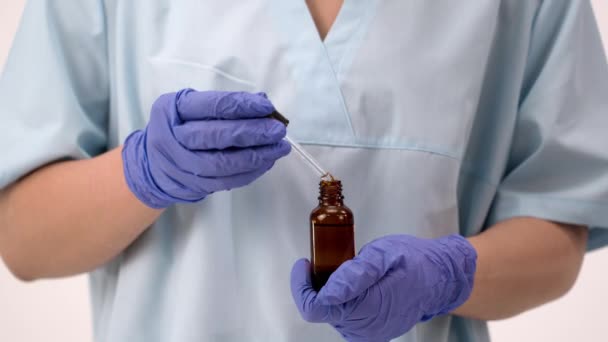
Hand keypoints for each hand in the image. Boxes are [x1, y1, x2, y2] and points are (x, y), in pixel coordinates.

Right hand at [122, 89, 289, 207]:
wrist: (153, 164)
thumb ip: (223, 104)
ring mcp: (182, 165)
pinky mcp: (194, 185)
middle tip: (278, 130)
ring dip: (256, 156)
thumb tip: (263, 103)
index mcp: (172, 110)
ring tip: (279, 147)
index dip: (241, 105)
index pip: (211, 106)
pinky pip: (226, 181)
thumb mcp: (190, 106)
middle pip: (216, 135)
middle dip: (252, 132)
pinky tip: (267, 162)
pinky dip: (250, 172)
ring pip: (223, 163)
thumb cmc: (179, 127)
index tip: (267, 105)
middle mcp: (174, 137)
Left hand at [290, 234, 476, 341]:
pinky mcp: (370, 332)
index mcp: (364, 309)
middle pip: (321, 309)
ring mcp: (367, 333)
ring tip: (349, 271)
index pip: (314, 308)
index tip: (305, 264)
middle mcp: (363, 328)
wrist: (441, 278)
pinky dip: (343, 300)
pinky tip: (356, 285)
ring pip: (331, 313)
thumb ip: (355, 273)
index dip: (301, 285)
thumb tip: (329, 290)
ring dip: (331, 292)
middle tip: (332, 260)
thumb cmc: (415, 262)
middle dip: (319, 284)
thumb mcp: (384, 255)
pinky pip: (344, 317)